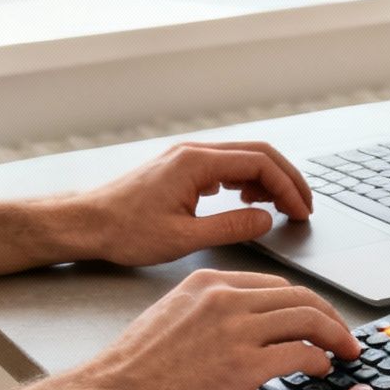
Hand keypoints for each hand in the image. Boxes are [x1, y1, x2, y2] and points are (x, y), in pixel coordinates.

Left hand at [64, 141, 315, 266]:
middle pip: (258, 153)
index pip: (260, 164)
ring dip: (269, 180)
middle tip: (304, 207)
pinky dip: (248, 181)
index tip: (301, 212)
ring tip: (283, 208)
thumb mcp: (183, 238)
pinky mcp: (181, 167)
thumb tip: (267, 220)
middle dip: (287, 179)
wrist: (85, 223)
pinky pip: (227, 165)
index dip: (288, 187)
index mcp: (196, 163)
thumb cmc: (124, 231)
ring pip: (244, 157)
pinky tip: (250, 202)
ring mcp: (187, 157)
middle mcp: (194, 152)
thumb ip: (231, 228)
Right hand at [64, 270, 362, 389]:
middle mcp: (226, 298)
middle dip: (330, 316)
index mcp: (208, 283)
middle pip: (300, 297)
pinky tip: (322, 368)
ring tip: (345, 351)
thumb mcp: (171, 318)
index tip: (317, 317)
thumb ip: (209, 312)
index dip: (305, 302)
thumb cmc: (132, 371)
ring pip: (309, 320)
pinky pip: (302, 353)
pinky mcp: (245, 365)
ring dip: (336, 336)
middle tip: (344, 334)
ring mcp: (237, 330)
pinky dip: (321, 359)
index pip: (275, 284)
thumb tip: (243, 327)